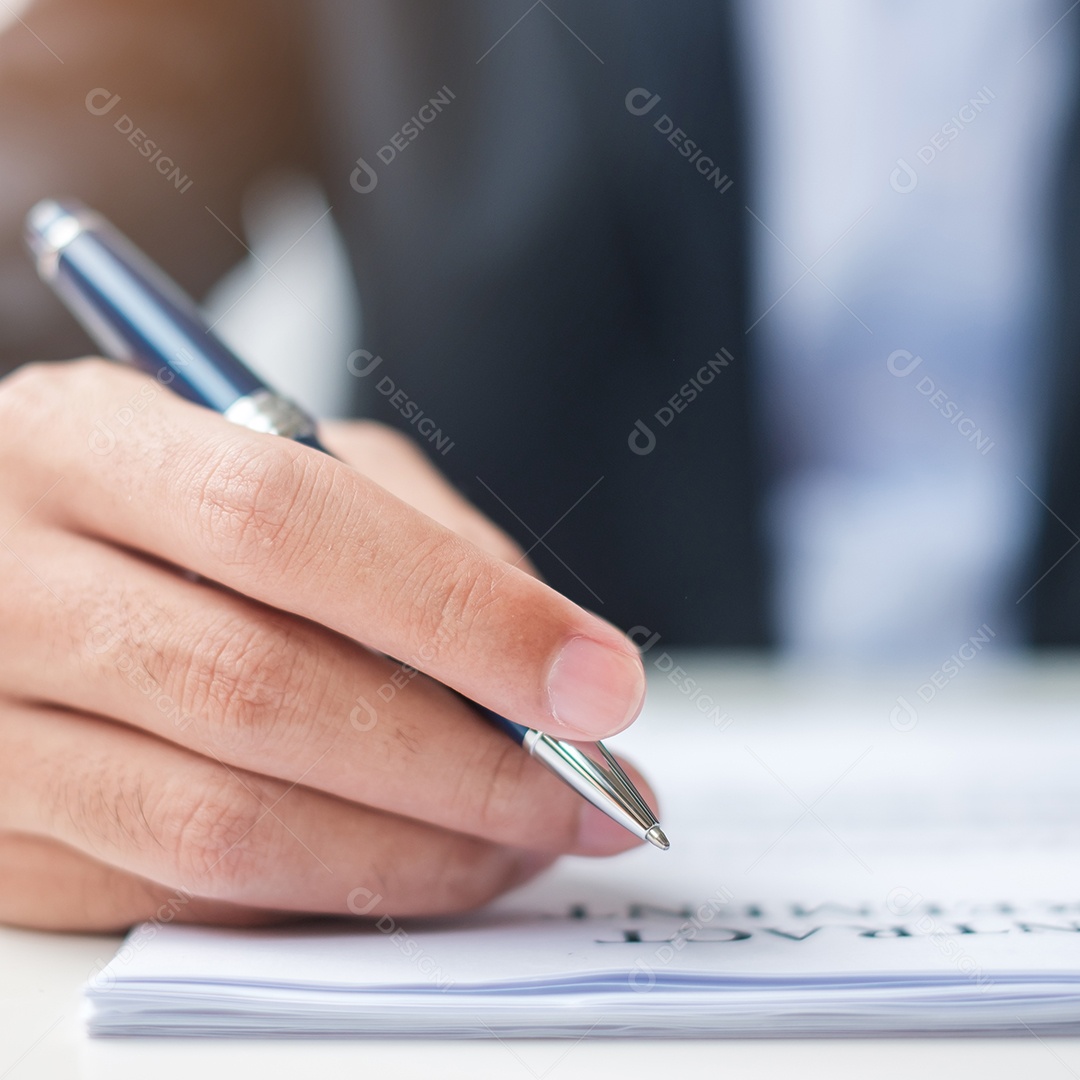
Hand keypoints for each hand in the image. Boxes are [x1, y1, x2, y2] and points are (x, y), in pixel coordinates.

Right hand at [0, 359, 651, 930]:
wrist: (7, 547)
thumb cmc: (176, 488)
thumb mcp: (287, 452)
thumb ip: (418, 537)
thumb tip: (553, 669)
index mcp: (80, 441)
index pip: (285, 525)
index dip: (460, 613)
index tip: (597, 683)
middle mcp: (4, 581)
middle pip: (261, 689)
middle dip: (463, 762)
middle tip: (586, 792)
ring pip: (223, 822)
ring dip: (411, 853)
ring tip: (521, 844)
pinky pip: (180, 897)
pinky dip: (325, 891)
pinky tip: (410, 864)